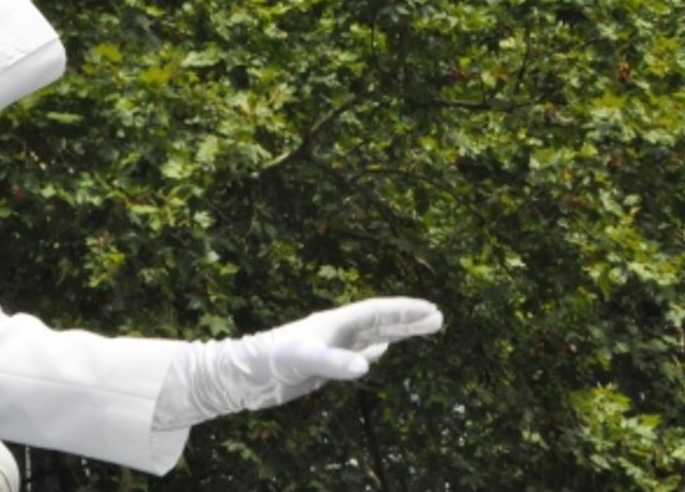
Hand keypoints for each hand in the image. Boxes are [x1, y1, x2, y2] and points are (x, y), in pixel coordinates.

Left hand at [153, 297, 442, 429]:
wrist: (245, 376)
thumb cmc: (270, 361)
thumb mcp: (302, 360)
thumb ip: (333, 363)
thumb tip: (367, 365)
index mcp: (335, 323)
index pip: (377, 313)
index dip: (405, 311)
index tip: (432, 309)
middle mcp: (335, 331)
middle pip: (380, 322)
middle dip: (409, 320)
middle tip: (439, 318)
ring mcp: (330, 346)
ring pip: (371, 336)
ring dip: (397, 333)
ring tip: (422, 328)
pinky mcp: (322, 364)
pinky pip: (356, 353)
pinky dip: (373, 350)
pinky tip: (378, 352)